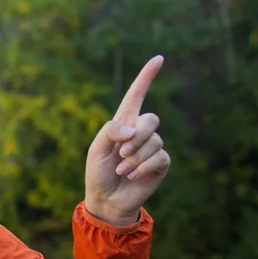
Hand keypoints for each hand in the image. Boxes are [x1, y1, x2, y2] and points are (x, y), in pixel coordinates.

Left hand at [84, 55, 171, 225]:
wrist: (106, 199)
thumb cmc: (98, 172)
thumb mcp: (96, 149)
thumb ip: (110, 131)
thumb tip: (133, 129)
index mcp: (124, 123)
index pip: (136, 95)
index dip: (147, 77)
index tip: (159, 58)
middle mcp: (140, 132)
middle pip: (151, 119)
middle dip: (137, 137)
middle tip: (121, 154)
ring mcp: (152, 147)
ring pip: (154, 141)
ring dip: (135, 158)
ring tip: (122, 170)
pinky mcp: (161, 164)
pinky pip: (160, 157)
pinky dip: (143, 167)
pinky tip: (132, 176)